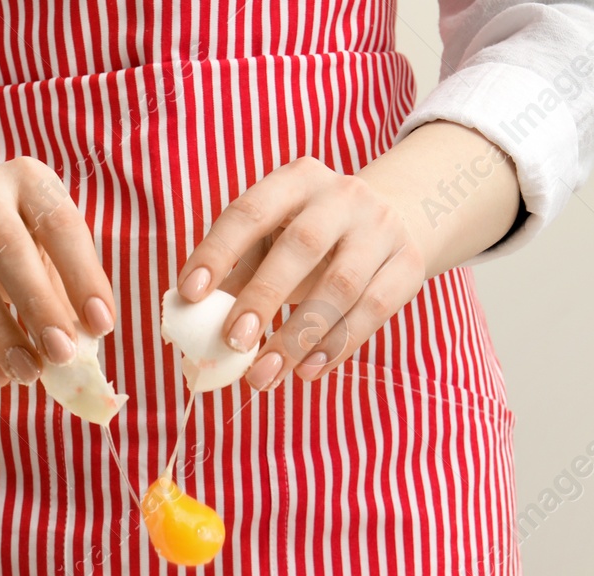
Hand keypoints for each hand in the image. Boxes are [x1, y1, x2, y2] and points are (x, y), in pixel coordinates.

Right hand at [0, 129, 114, 386]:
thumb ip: (64, 290)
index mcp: (28, 179)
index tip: (102, 326)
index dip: (83, 277)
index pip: (60, 225)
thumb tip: (84, 347)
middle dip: (37, 306)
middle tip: (62, 354)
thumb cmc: (10, 237)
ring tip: (28, 373)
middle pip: (7, 247)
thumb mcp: (43, 246)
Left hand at [174, 123, 518, 389]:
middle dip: (263, 297)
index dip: (217, 252)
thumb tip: (185, 326)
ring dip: (299, 336)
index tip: (189, 295)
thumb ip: (234, 276)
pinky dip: (338, 345)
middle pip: (300, 246)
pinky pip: (374, 309)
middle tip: (232, 343)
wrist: (399, 216)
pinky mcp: (408, 264)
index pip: (250, 211)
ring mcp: (380, 229)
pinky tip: (307, 371)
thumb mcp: (274, 239)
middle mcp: (342, 197)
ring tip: (263, 376)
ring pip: (340, 286)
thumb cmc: (313, 238)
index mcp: (296, 180)